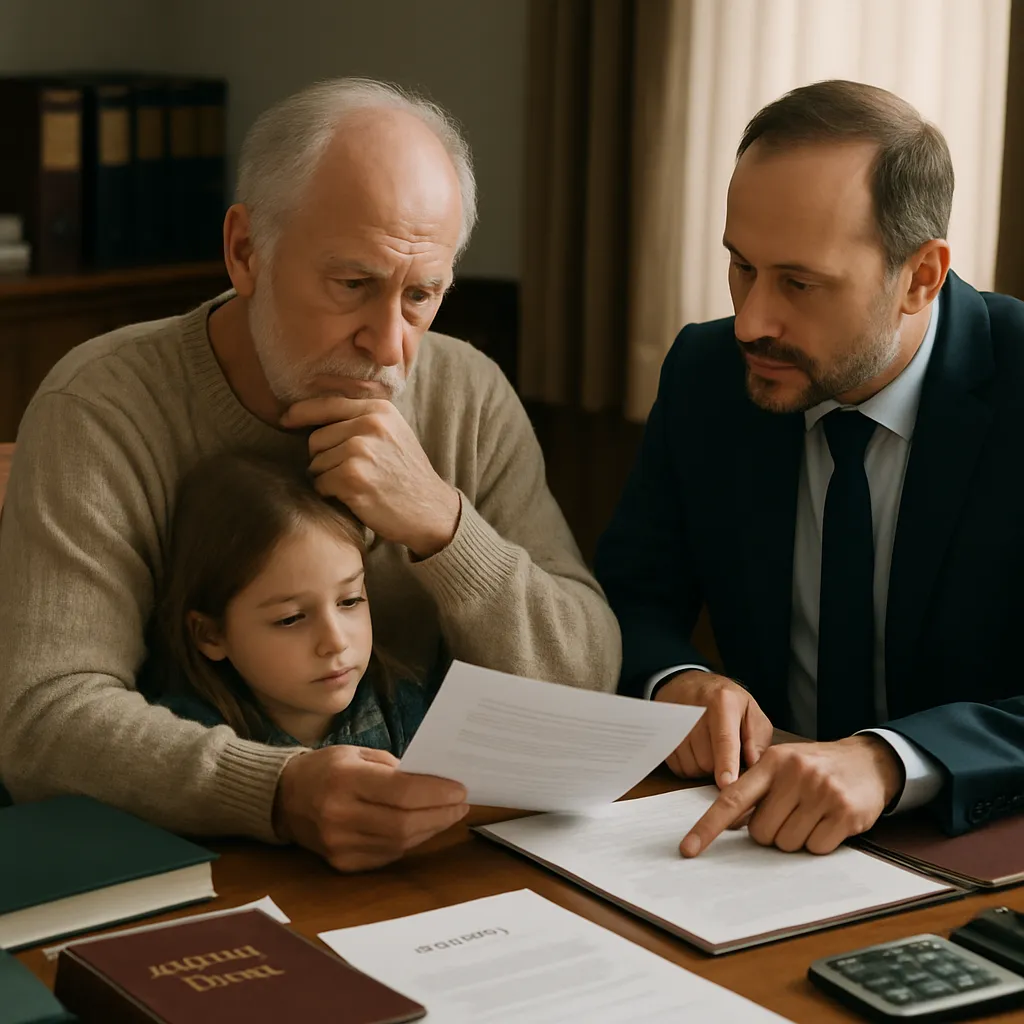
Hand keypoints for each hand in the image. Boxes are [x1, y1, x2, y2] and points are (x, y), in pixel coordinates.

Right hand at [273, 745, 469, 871]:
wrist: (283, 799)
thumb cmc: (327, 768)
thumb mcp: (358, 753)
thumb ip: (395, 767)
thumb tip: (436, 781)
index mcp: (344, 780)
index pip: (401, 792)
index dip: (436, 793)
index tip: (460, 789)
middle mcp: (339, 815)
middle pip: (404, 822)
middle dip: (440, 813)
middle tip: (461, 803)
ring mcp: (339, 844)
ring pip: (399, 842)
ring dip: (431, 829)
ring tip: (448, 814)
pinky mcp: (342, 864)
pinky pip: (387, 855)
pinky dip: (410, 841)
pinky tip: (423, 827)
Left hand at [281, 396, 460, 557]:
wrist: (431, 510)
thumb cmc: (407, 475)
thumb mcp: (393, 434)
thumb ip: (362, 419)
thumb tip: (313, 414)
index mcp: (379, 410)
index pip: (327, 405)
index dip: (300, 413)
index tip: (285, 420)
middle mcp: (370, 425)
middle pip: (316, 439)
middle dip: (324, 458)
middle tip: (350, 473)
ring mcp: (361, 451)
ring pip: (316, 463)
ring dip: (328, 478)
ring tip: (357, 485)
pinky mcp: (353, 478)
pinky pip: (320, 484)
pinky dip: (331, 494)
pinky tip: (354, 497)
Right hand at [655, 670, 772, 788]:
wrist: (687, 683)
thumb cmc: (725, 701)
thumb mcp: (750, 712)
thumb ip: (757, 740)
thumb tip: (753, 767)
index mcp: (722, 702)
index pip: (724, 738)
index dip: (726, 763)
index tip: (727, 784)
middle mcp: (695, 710)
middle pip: (707, 760)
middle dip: (719, 765)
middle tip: (724, 751)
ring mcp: (674, 722)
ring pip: (692, 767)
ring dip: (703, 767)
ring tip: (709, 747)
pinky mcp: (662, 735)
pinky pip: (678, 768)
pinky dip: (690, 766)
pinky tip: (694, 750)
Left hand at [680, 735, 903, 857]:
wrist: (868, 761)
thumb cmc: (816, 766)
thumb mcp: (783, 765)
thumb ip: (756, 790)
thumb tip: (729, 823)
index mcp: (771, 761)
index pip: (732, 799)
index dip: (708, 827)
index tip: (689, 849)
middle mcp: (794, 773)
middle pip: (761, 831)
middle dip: (771, 831)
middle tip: (790, 813)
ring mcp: (821, 792)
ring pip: (788, 843)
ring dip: (796, 837)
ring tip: (811, 814)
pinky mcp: (845, 812)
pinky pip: (816, 848)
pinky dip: (819, 842)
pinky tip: (829, 822)